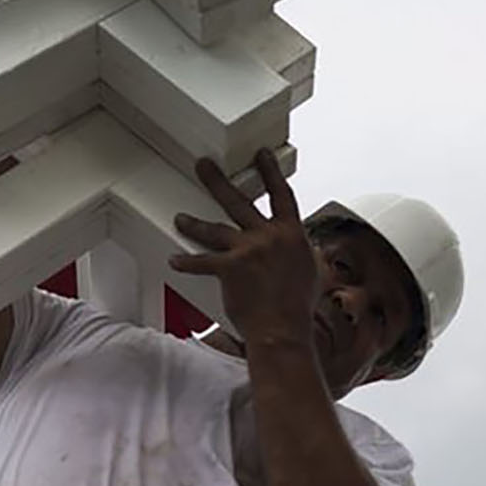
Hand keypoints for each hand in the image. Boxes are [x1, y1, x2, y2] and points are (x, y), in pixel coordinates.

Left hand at [171, 151, 317, 347]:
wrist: (283, 329)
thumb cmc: (298, 307)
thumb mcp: (311, 272)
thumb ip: (303, 252)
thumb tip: (303, 248)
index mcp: (291, 234)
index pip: (281, 195)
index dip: (270, 172)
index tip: (261, 155)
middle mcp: (268, 236)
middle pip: (239, 201)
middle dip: (217, 181)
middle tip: (203, 165)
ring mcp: (247, 250)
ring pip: (214, 229)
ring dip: (194, 223)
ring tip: (180, 217)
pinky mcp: (229, 269)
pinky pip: (202, 262)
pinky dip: (187, 263)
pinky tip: (174, 260)